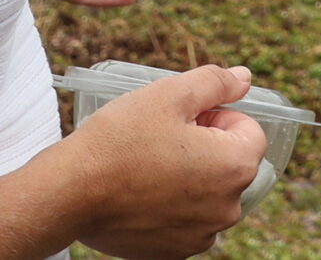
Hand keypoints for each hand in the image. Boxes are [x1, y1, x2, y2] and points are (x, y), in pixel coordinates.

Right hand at [67, 65, 266, 259]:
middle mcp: (227, 209)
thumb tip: (244, 78)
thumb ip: (215, 82)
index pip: (249, 131)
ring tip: (149, 164)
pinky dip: (171, 205)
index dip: (217, 116)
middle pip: (230, 164)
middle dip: (205, 147)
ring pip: (207, 193)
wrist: (71, 193)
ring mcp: (201, 235)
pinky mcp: (174, 253)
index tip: (184, 118)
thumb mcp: (170, 94)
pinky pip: (185, 220)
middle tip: (163, 137)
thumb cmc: (121, 140)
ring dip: (189, 177)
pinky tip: (142, 191)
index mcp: (235, 167)